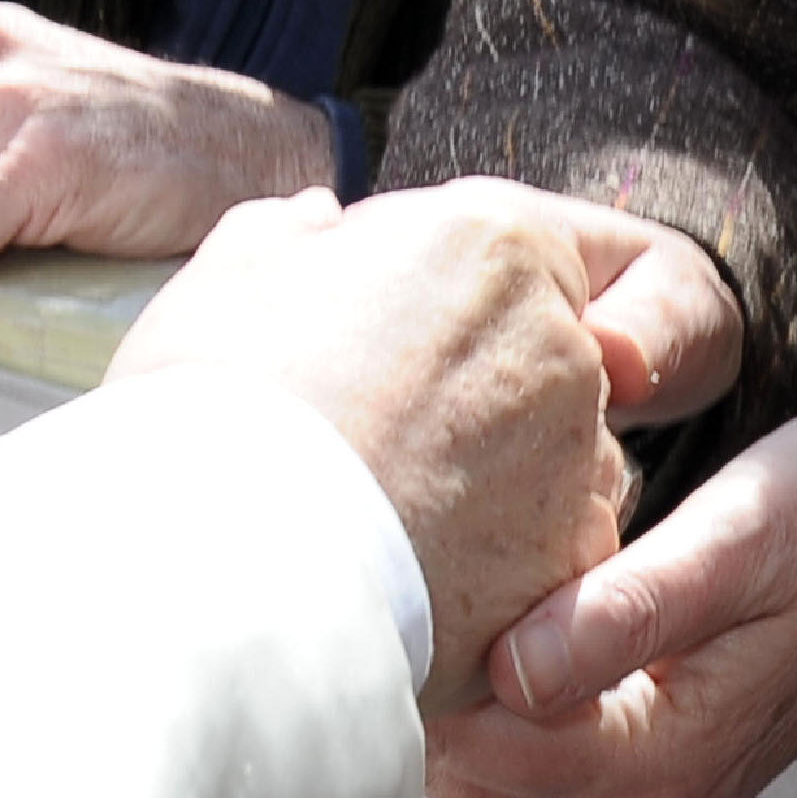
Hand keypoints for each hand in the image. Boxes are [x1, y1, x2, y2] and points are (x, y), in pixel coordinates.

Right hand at [105, 179, 646, 713]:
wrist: (224, 568)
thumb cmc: (221, 403)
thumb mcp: (232, 275)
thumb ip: (292, 234)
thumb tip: (314, 224)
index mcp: (491, 246)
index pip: (557, 246)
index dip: (488, 289)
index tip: (425, 327)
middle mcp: (558, 343)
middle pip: (551, 354)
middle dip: (485, 385)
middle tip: (379, 427)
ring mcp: (575, 461)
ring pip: (562, 459)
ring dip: (501, 477)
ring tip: (389, 512)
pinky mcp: (568, 566)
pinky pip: (557, 554)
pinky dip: (505, 564)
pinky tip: (418, 574)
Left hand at [427, 403, 796, 797]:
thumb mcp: (739, 538)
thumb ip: (629, 613)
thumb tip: (515, 671)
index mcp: (664, 763)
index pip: (481, 741)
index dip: (438, 650)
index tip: (428, 558)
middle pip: (469, 764)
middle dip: (444, 670)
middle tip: (453, 555)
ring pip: (484, 766)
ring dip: (469, 682)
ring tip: (493, 575)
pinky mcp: (637, 782)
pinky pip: (521, 755)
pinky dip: (503, 692)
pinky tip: (523, 613)